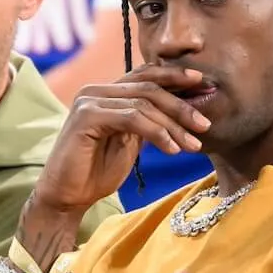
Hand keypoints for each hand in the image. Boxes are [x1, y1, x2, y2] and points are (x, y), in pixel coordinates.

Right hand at [32, 65, 210, 214]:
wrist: (67, 198)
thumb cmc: (96, 173)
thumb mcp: (130, 142)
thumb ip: (147, 122)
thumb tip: (182, 110)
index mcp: (105, 93)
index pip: (145, 75)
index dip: (176, 76)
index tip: (204, 85)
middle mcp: (95, 90)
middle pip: (148, 87)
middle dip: (181, 105)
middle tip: (205, 124)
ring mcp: (89, 101)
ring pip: (143, 103)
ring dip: (173, 125)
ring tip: (193, 145)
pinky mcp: (86, 117)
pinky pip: (132, 118)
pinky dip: (157, 133)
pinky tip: (172, 150)